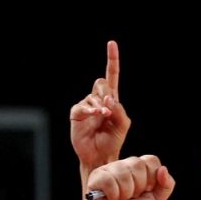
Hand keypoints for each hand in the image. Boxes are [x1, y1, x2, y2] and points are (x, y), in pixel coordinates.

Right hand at [70, 40, 130, 172]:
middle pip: (101, 83)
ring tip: (103, 117)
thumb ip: (119, 109)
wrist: (100, 156)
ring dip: (101, 105)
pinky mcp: (77, 113)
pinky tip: (97, 115)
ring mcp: (86, 105)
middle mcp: (97, 99)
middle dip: (107, 93)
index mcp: (111, 99)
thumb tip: (108, 99)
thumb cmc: (112, 140)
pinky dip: (91, 110)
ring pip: (94, 95)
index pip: (111, 75)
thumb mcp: (123, 124)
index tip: (112, 43)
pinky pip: (83, 106)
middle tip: (109, 108)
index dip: (112, 59)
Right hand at [86, 155, 174, 199]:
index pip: (151, 160)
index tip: (145, 192)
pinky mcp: (96, 177)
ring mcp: (109, 169)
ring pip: (123, 174)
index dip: (151, 179)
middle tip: (131, 197)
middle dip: (138, 188)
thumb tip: (163, 169)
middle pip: (138, 164)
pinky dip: (113, 196)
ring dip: (125, 194)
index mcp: (139, 168)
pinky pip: (109, 181)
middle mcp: (124, 165)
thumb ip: (166, 185)